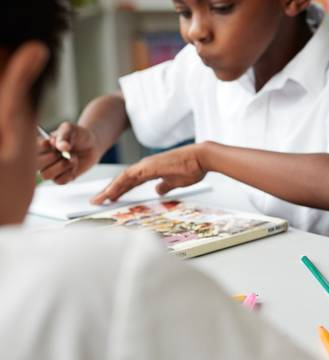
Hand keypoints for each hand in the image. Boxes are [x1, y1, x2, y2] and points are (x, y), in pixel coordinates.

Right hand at [37, 122, 100, 183]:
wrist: (92, 145)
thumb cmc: (78, 135)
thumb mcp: (70, 129)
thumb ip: (63, 135)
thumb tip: (62, 147)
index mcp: (38, 146)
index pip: (30, 150)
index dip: (45, 146)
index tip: (54, 142)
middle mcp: (41, 159)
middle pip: (35, 165)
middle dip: (53, 157)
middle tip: (63, 152)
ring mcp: (50, 170)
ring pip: (46, 175)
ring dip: (62, 166)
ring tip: (72, 158)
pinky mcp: (60, 178)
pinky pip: (59, 181)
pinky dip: (69, 174)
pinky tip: (74, 166)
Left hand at [91, 143, 208, 203]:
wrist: (201, 158)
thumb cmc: (192, 168)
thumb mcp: (176, 182)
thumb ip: (165, 186)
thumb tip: (158, 191)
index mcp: (151, 170)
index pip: (131, 182)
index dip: (120, 190)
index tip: (111, 199)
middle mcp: (145, 166)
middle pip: (123, 180)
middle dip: (109, 191)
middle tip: (97, 201)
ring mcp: (145, 166)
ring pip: (122, 179)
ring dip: (109, 190)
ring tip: (98, 200)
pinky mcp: (147, 167)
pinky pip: (127, 177)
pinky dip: (117, 185)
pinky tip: (109, 193)